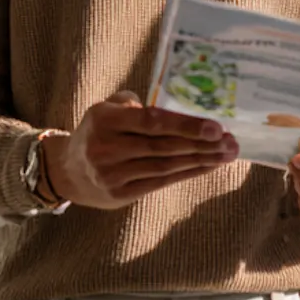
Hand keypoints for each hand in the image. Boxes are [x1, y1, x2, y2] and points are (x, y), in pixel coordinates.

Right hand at [45, 91, 237, 209]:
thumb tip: (178, 105)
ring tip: (227, 154)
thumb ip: (138, 104)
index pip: (152, 122)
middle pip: (163, 147)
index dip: (186, 125)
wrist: (68, 171)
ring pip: (165, 167)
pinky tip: (208, 166)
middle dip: (202, 144)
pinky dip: (188, 173)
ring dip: (201, 160)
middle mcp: (106, 148)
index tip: (216, 126)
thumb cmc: (99, 131)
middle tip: (230, 141)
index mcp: (104, 120)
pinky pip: (160, 182)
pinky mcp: (120, 195)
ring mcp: (112, 174)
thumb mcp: (108, 108)